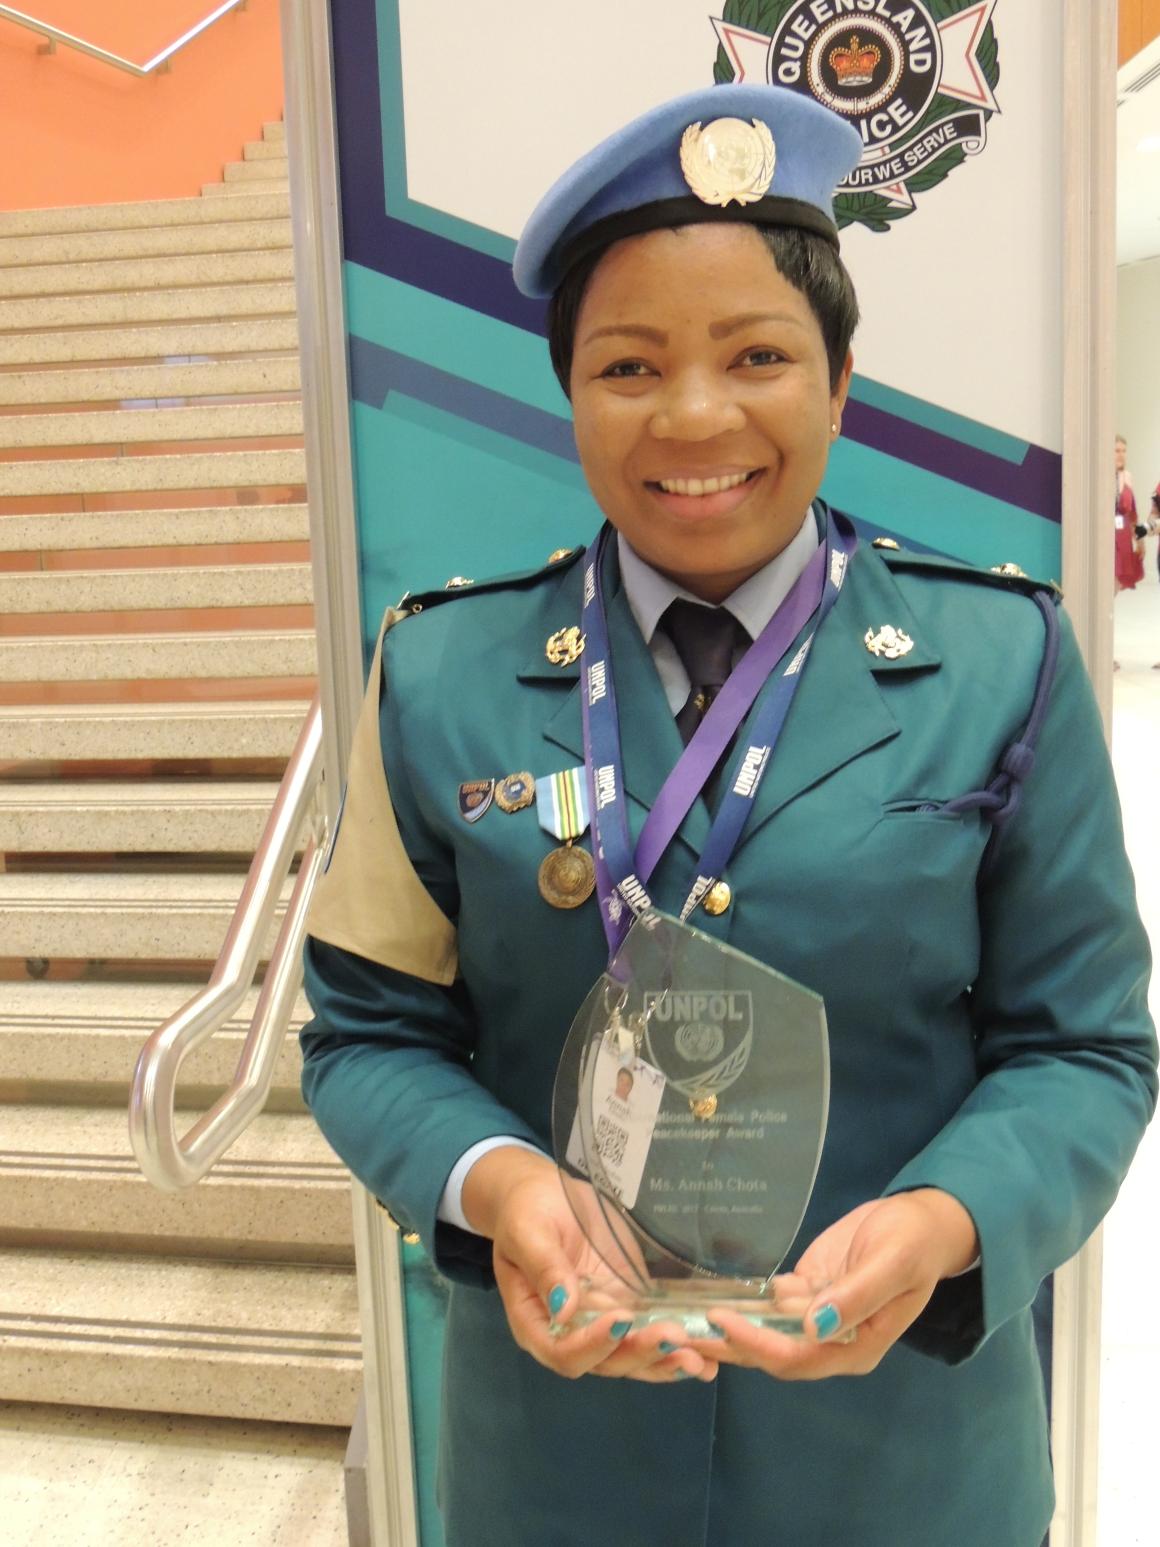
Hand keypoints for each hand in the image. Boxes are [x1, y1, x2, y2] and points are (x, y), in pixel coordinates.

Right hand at [463, 1146, 717, 1384]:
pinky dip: (676, 1347)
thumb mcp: (528, 1230)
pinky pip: (651, 1333)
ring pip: (634, 1357)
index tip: (621, 1320)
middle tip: (673, 1336)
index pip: (563, 1352)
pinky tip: (706, 1357)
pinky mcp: (629, 1305)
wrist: (544, 1193)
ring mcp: (604, 1322)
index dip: (593, 1345)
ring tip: (698, 1360)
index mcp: (536, 1322)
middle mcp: (572, 1333)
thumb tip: (564, 1308)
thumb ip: (544, 1267)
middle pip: (606, 1362)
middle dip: (641, 1353)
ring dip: (665, 1360)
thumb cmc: (526, 1210)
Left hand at [690, 1189, 977, 1380]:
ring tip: (675, 1319)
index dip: (759, 1344)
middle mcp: (829, 1341)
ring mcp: (814, 1316)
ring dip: (724, 1327)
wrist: (921, 1222)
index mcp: (855, 1347)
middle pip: (770, 1352)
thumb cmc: (914, 1245)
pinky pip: (766, 1303)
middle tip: (677, 1333)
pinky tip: (701, 1293)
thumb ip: (857, 1296)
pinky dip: (738, 1301)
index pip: (798, 1357)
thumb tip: (816, 1326)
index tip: (723, 1324)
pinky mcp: (804, 1292)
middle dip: (726, 1346)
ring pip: (762, 1330)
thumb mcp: (893, 1265)